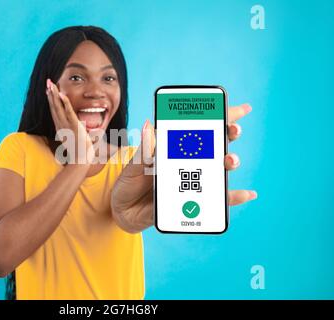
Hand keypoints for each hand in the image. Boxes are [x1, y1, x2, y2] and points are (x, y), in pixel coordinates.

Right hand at [46, 79, 94, 164]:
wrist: (81, 161)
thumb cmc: (82, 153)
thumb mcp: (82, 141)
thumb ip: (87, 135)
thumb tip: (97, 131)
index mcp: (61, 129)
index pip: (55, 112)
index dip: (51, 100)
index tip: (49, 91)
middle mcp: (61, 126)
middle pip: (54, 107)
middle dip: (50, 94)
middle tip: (47, 82)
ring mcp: (66, 126)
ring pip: (58, 107)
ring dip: (54, 95)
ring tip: (51, 85)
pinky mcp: (74, 126)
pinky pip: (68, 112)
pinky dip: (65, 103)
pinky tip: (62, 94)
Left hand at [111, 103, 257, 232]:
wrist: (123, 210)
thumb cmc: (128, 183)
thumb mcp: (133, 165)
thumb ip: (144, 149)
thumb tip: (149, 124)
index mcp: (174, 148)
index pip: (199, 128)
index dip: (220, 117)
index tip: (237, 109)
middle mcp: (187, 162)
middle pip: (215, 145)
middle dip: (229, 135)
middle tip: (233, 131)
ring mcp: (192, 180)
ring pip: (218, 169)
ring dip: (230, 162)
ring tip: (230, 160)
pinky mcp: (193, 201)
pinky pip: (217, 200)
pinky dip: (233, 197)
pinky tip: (248, 194)